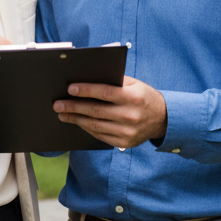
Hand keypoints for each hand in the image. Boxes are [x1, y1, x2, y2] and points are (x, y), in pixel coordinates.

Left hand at [53, 75, 167, 147]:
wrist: (162, 119)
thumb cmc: (143, 96)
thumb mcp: (134, 84)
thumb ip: (114, 81)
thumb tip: (87, 78)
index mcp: (134, 97)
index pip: (105, 93)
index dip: (86, 91)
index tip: (70, 89)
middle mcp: (131, 116)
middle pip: (96, 111)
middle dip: (74, 107)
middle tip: (58, 104)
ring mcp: (127, 132)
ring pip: (95, 125)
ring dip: (76, 119)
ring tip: (62, 114)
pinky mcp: (124, 143)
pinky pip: (100, 135)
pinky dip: (86, 128)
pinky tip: (77, 122)